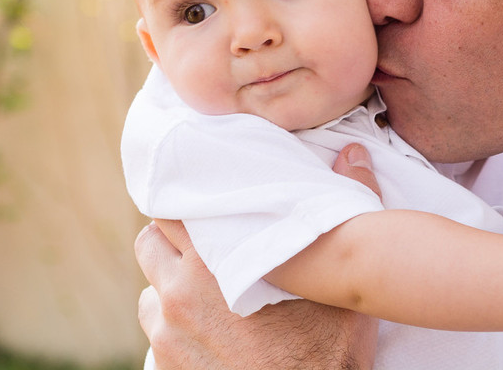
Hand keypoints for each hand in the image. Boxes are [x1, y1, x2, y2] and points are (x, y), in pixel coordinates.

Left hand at [133, 144, 379, 369]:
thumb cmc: (328, 352)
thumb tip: (353, 152)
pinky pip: (155, 337)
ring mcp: (166, 338)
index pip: (172, 208)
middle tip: (208, 245)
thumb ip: (345, 206)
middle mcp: (178, 295)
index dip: (188, 201)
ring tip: (208, 294)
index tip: (205, 203)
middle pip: (150, 243)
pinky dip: (174, 330)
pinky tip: (209, 334)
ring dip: (170, 287)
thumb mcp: (341, 280)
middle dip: (174, 241)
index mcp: (215, 260)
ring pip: (149, 293)